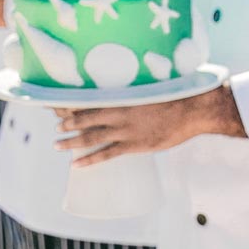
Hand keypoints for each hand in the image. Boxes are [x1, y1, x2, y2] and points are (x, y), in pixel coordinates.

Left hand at [55, 86, 246, 165]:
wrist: (193, 109)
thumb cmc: (175, 95)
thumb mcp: (151, 86)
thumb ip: (135, 88)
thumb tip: (125, 84)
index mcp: (122, 95)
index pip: (89, 98)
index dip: (72, 102)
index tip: (58, 103)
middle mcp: (119, 111)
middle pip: (85, 117)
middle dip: (67, 121)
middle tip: (55, 125)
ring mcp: (126, 130)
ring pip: (91, 137)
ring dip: (72, 142)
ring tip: (57, 145)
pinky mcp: (134, 145)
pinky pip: (107, 154)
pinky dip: (90, 160)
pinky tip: (76, 165)